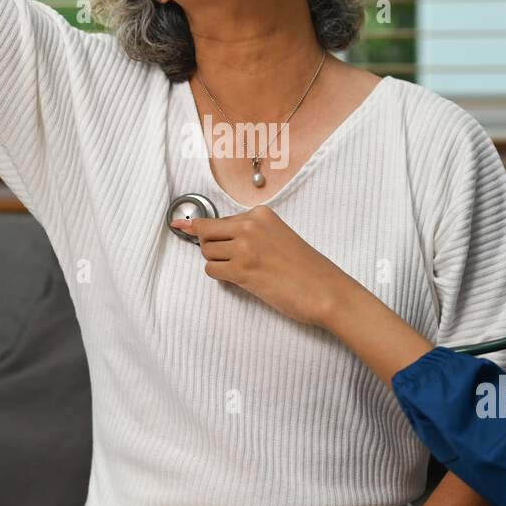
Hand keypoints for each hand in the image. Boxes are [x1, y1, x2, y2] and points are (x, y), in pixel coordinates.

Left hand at [171, 204, 340, 326]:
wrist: (325, 290)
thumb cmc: (306, 268)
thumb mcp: (278, 236)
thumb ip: (250, 232)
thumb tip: (213, 234)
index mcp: (261, 214)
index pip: (219, 219)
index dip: (205, 230)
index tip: (179, 224)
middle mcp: (250, 226)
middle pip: (206, 232)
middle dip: (209, 247)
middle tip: (229, 261)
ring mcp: (245, 247)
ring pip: (207, 253)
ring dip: (217, 264)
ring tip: (242, 272)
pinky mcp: (242, 271)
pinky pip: (211, 270)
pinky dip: (220, 277)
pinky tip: (240, 280)